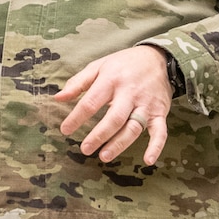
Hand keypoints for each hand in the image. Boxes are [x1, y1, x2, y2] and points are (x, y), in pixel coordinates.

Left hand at [56, 45, 171, 164]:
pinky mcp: (160, 112)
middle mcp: (129, 93)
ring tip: (104, 156)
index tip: (65, 130)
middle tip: (85, 149)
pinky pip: (160, 131)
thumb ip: (78, 82)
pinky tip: (148, 160)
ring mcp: (146, 104)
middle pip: (114, 117)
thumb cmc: (123, 64)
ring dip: (119, 143)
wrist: (158, 58)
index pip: (91, 102)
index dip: (77, 117)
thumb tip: (58, 98)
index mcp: (111, 80)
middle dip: (99, 135)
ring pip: (133, 127)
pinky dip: (156, 146)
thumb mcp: (99, 66)